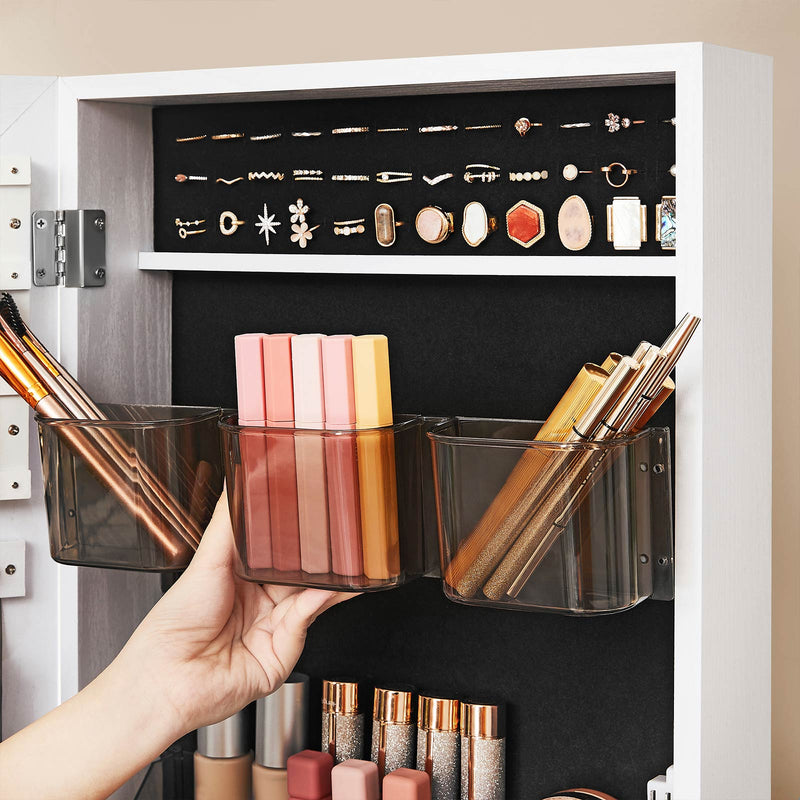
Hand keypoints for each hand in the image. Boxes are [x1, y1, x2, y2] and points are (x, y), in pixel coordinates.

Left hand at [122, 489, 353, 737]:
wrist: (167, 680)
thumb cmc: (172, 626)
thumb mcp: (205, 561)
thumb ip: (228, 522)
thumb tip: (235, 479)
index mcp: (239, 577)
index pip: (278, 549)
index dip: (296, 532)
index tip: (314, 508)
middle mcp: (260, 601)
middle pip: (300, 571)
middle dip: (320, 555)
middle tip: (340, 531)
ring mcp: (274, 626)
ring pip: (311, 594)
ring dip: (330, 577)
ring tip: (347, 556)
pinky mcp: (285, 651)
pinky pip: (307, 619)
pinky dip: (321, 600)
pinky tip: (329, 586)